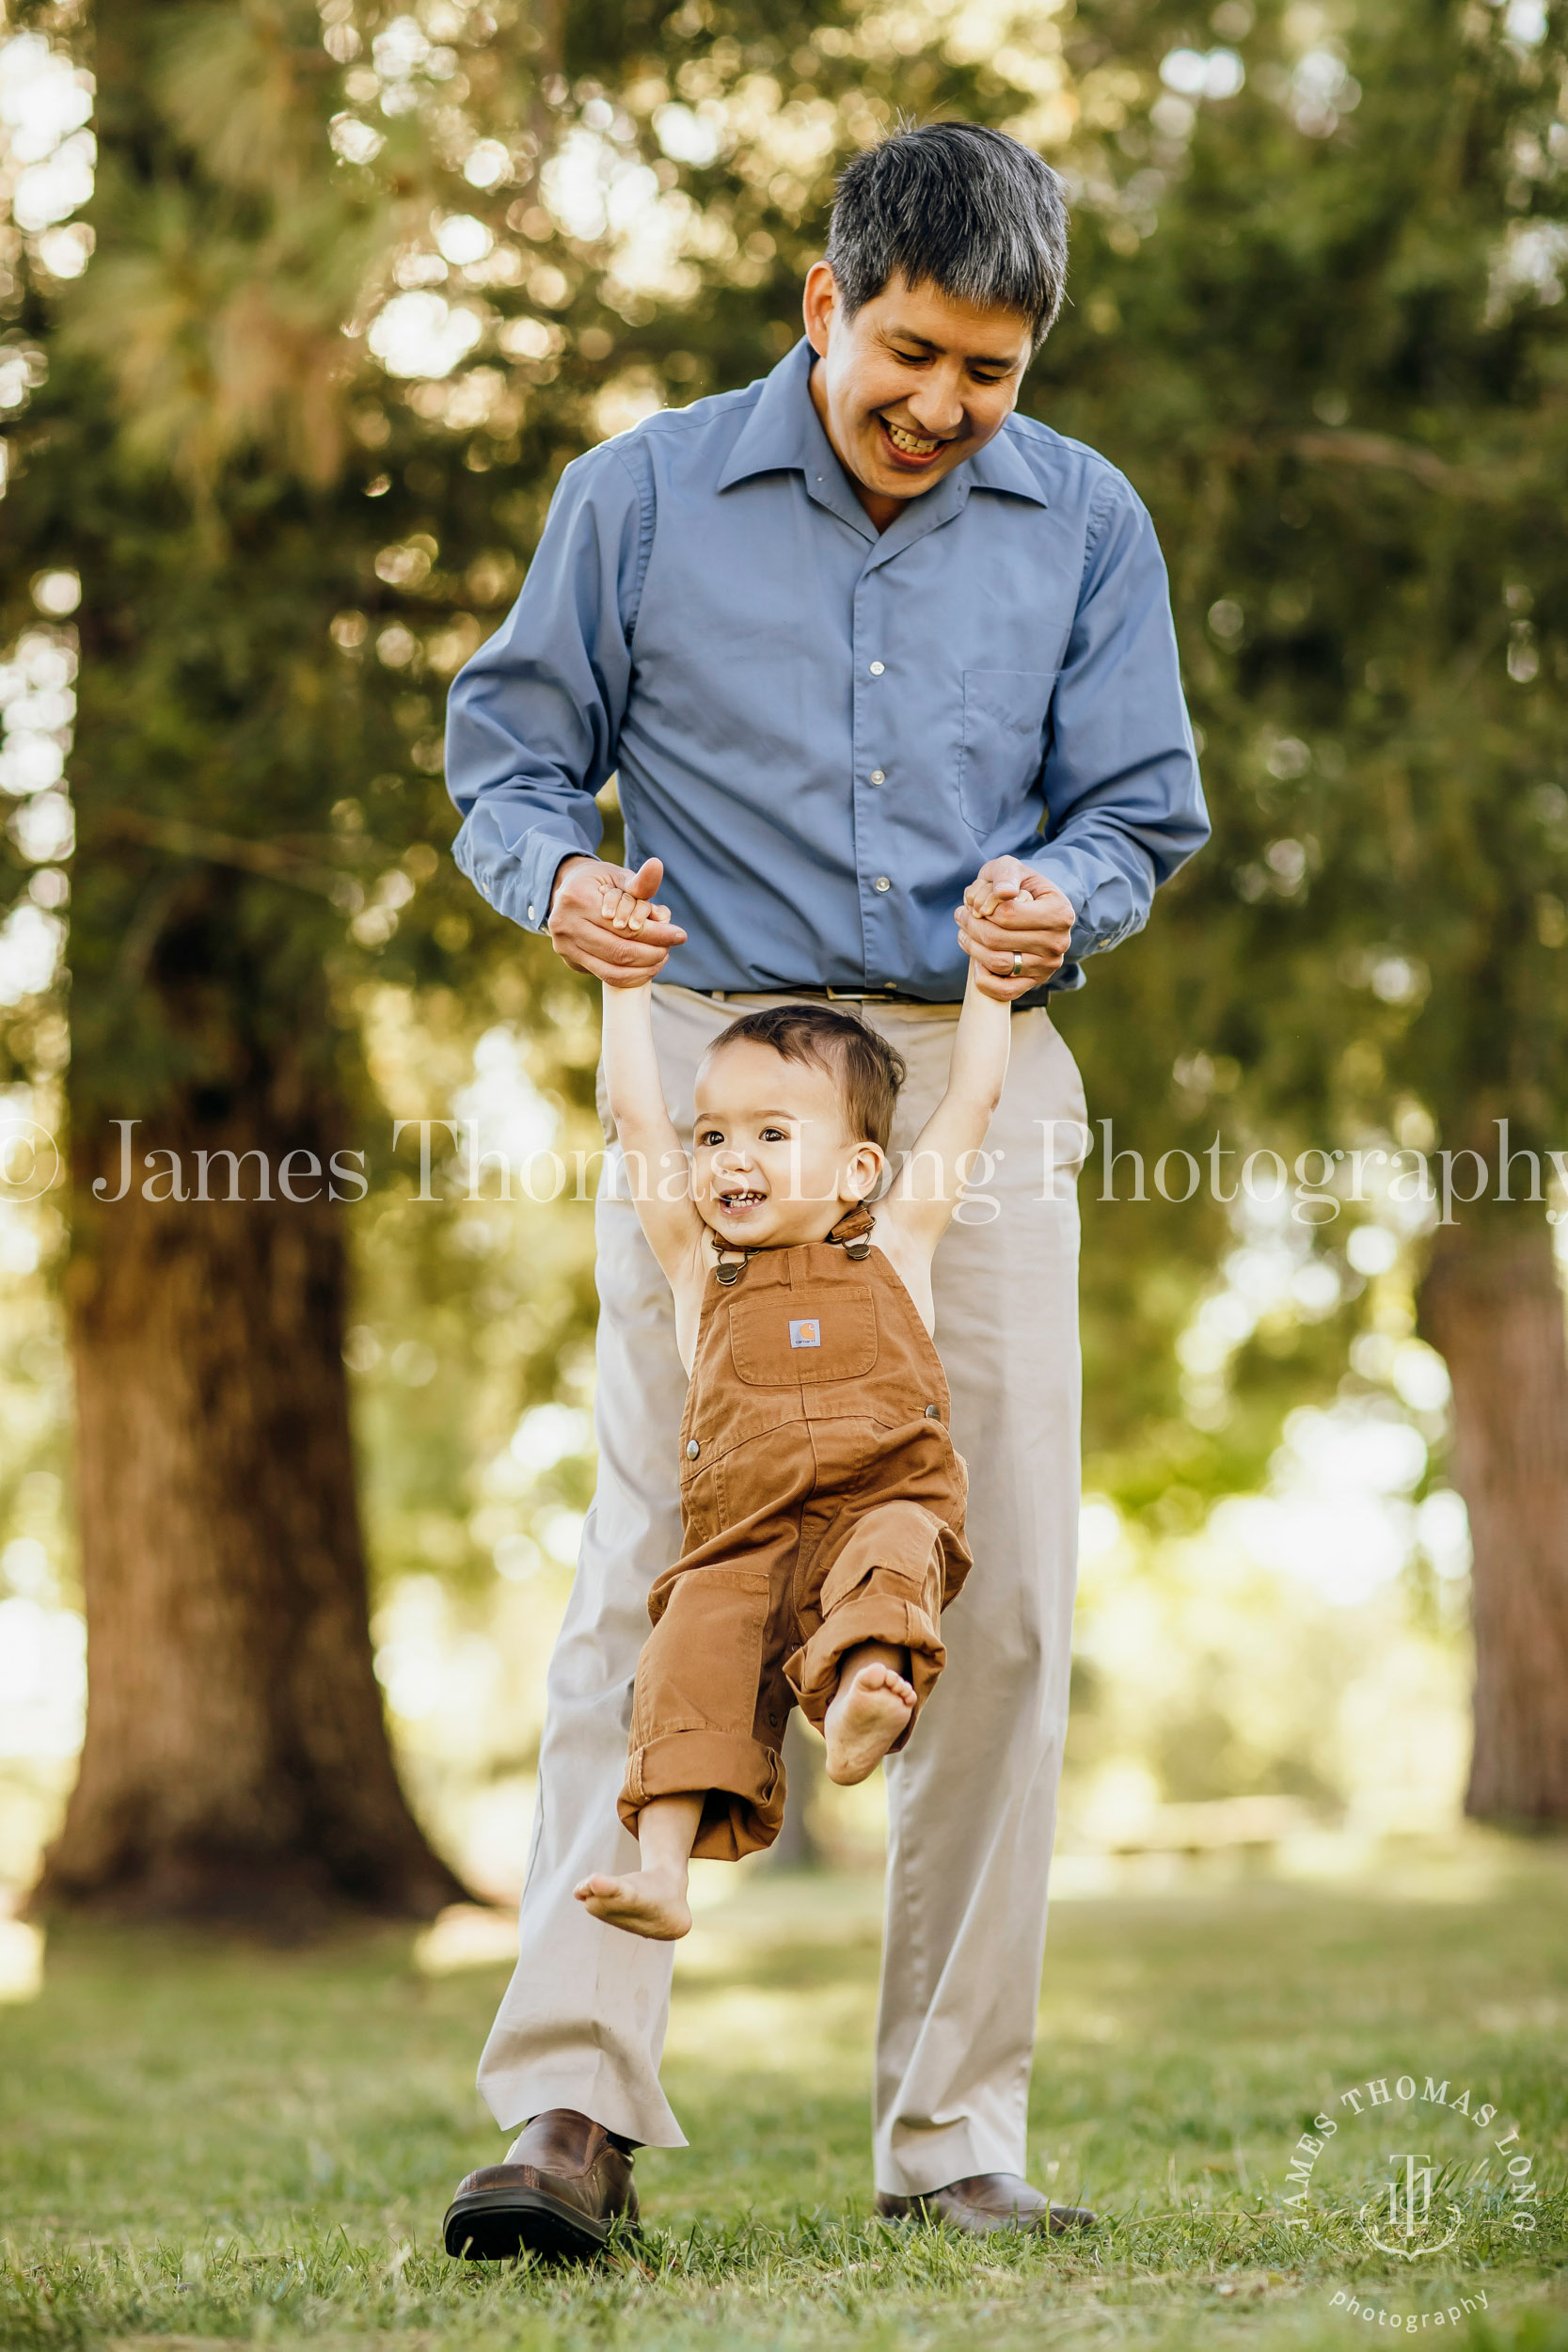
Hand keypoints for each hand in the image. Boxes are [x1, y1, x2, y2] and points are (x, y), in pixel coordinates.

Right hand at [547, 855, 687, 986]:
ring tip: (662, 957)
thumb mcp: (619, 876)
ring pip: (613, 970)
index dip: (657, 934)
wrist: (566, 890)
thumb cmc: (599, 882)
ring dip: (644, 968)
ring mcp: (565, 946)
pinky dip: (631, 977)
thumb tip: (658, 866)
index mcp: (578, 898)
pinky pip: (606, 976)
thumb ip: (640, 881)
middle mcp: (566, 925)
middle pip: (620, 951)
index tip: (680, 935)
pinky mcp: (571, 961)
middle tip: (671, 947)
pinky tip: (647, 967)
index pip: (627, 927)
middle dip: (653, 952)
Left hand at [955, 857, 1074, 1000]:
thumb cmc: (1018, 886)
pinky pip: (1005, 991)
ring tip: (963, 932)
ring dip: (971, 947)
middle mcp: (1059, 942)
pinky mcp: (1035, 982)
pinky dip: (984, 980)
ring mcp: (1048, 966)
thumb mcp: (1012, 869)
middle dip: (971, 925)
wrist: (1032, 907)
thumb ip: (1006, 875)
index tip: (973, 901)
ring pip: (997, 963)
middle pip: (997, 940)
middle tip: (961, 914)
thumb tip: (1004, 893)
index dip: (982, 907)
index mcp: (1061, 912)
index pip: (1007, 914)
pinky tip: (976, 963)